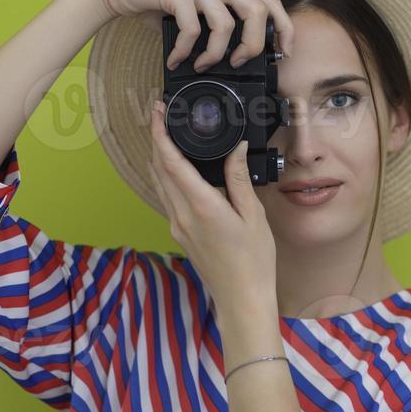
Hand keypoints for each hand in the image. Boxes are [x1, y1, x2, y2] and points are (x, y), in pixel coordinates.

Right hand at [86, 0, 295, 70]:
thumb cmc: (157, 2)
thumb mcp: (194, 11)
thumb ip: (214, 25)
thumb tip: (233, 57)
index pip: (269, 2)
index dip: (284, 28)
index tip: (283, 52)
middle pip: (256, 12)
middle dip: (252, 46)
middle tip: (237, 62)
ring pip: (225, 25)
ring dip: (215, 54)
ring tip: (202, 64)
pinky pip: (192, 29)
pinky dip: (186, 51)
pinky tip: (177, 59)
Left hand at [146, 97, 276, 319]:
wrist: (242, 299)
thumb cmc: (253, 261)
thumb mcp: (253, 215)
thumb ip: (239, 179)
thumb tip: (237, 148)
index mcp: (201, 206)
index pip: (171, 161)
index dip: (161, 133)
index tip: (158, 112)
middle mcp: (182, 215)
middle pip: (158, 169)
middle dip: (157, 139)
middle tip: (162, 116)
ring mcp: (178, 226)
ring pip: (160, 183)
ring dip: (160, 158)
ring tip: (169, 137)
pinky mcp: (180, 234)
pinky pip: (167, 198)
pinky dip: (169, 177)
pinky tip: (181, 171)